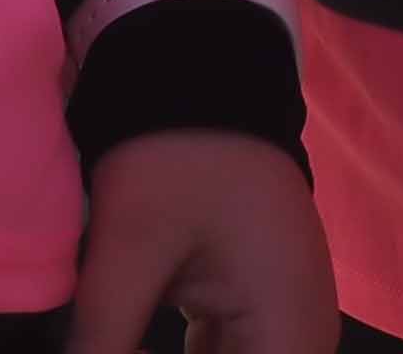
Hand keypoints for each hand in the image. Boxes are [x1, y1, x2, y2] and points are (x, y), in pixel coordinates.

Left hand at [68, 124, 336, 353]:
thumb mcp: (129, 251)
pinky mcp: (254, 318)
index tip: (114, 352)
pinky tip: (122, 342)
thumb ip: (101, 344)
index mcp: (290, 332)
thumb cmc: (177, 150)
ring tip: (113, 337)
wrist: (203, 75)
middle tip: (103, 344)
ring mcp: (282, 329)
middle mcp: (302, 340)